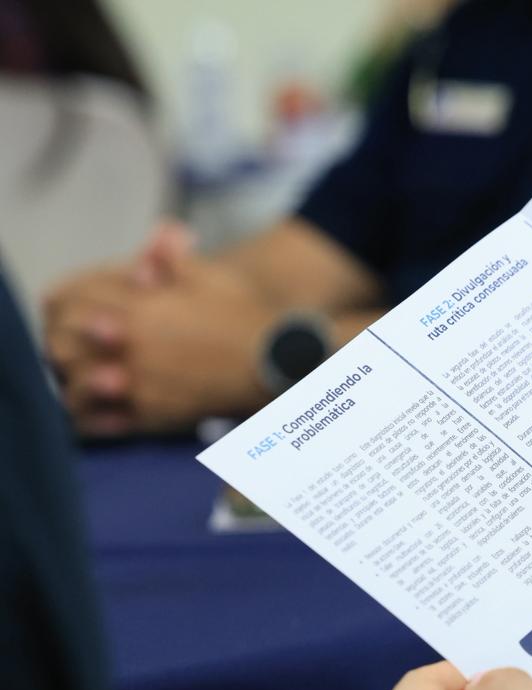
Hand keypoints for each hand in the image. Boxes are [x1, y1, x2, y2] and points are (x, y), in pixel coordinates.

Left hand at [45, 224, 279, 435]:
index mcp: (139, 309)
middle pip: (62, 347)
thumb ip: (173, 258)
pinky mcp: (154, 416)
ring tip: (80, 377)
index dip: (64, 307)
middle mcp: (132, 348)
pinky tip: (96, 409)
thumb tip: (162, 231)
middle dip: (60, 344)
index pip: (70, 304)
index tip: (75, 310)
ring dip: (71, 381)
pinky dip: (90, 419)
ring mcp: (141, 385)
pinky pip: (103, 422)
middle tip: (66, 346)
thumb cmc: (245, 316)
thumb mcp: (209, 275)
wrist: (277, 362)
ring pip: (76, 387)